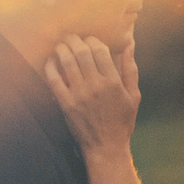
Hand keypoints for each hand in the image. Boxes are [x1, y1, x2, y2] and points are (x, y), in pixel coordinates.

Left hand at [43, 36, 140, 153]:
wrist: (106, 147)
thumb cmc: (122, 121)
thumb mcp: (134, 95)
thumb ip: (130, 68)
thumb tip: (130, 43)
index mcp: (113, 82)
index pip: (100, 51)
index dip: (92, 40)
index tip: (89, 38)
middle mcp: (96, 86)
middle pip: (82, 53)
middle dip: (74, 40)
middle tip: (70, 36)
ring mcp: (79, 95)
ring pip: (67, 63)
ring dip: (62, 49)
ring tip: (60, 44)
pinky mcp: (66, 104)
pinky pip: (54, 80)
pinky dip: (50, 67)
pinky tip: (50, 61)